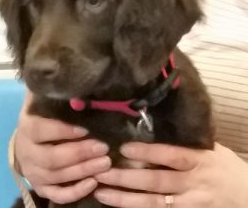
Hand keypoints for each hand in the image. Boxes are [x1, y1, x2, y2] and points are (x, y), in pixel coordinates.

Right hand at [14, 92, 110, 203]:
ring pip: (56, 177)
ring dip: (82, 171)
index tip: (85, 129)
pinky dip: (74, 192)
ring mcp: (34, 173)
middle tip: (103, 148)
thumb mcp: (43, 103)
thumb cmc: (42, 119)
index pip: (41, 130)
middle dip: (79, 153)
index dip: (62, 131)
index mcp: (28, 127)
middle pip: (51, 158)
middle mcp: (27, 152)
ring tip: (105, 163)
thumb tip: (66, 76)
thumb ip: (53, 93)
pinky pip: (57, 195)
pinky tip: (93, 184)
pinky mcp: (41, 187)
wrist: (27, 143)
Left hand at [94, 142, 247, 207]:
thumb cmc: (225, 167)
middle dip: (127, 178)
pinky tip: (120, 207)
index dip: (147, 152)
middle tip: (102, 172)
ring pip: (153, 204)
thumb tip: (152, 127)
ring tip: (101, 192)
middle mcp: (194, 182)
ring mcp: (191, 204)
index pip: (170, 155)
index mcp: (200, 159)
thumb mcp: (211, 149)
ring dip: (125, 199)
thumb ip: (185, 142)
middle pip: (156, 181)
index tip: (123, 148)